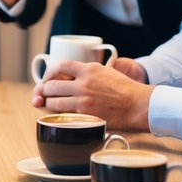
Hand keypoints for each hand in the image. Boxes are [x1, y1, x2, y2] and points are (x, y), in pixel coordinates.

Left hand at [30, 60, 152, 130]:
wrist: (138, 104)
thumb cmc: (125, 89)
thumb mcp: (105, 71)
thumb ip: (87, 72)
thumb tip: (70, 76)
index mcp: (88, 69)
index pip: (59, 65)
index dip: (48, 73)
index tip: (47, 79)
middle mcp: (83, 82)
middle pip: (51, 85)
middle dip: (45, 91)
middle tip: (44, 95)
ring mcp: (83, 99)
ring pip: (53, 102)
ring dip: (47, 104)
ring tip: (48, 106)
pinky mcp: (86, 115)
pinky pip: (63, 115)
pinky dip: (57, 116)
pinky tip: (57, 117)